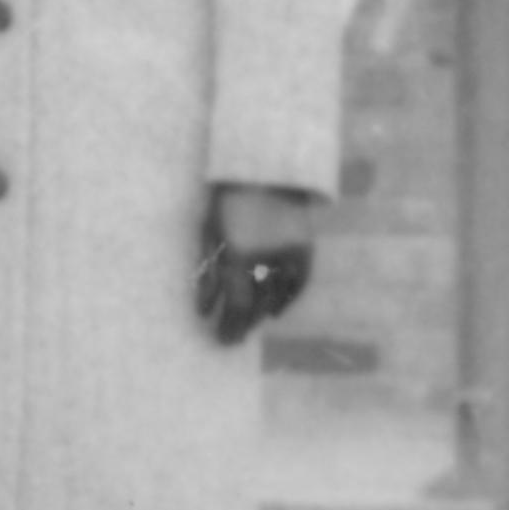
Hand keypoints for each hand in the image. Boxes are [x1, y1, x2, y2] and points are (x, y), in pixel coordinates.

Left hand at [194, 181, 317, 345]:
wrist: (263, 168)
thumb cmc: (227, 201)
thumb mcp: (208, 234)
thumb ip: (206, 273)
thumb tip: (203, 310)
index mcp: (237, 254)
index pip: (236, 306)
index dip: (229, 327)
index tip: (222, 341)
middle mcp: (266, 258)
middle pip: (256, 306)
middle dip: (242, 325)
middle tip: (233, 339)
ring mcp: (289, 254)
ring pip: (276, 298)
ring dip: (261, 315)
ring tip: (249, 324)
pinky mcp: (305, 249)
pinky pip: (298, 284)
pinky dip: (287, 300)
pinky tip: (274, 312)